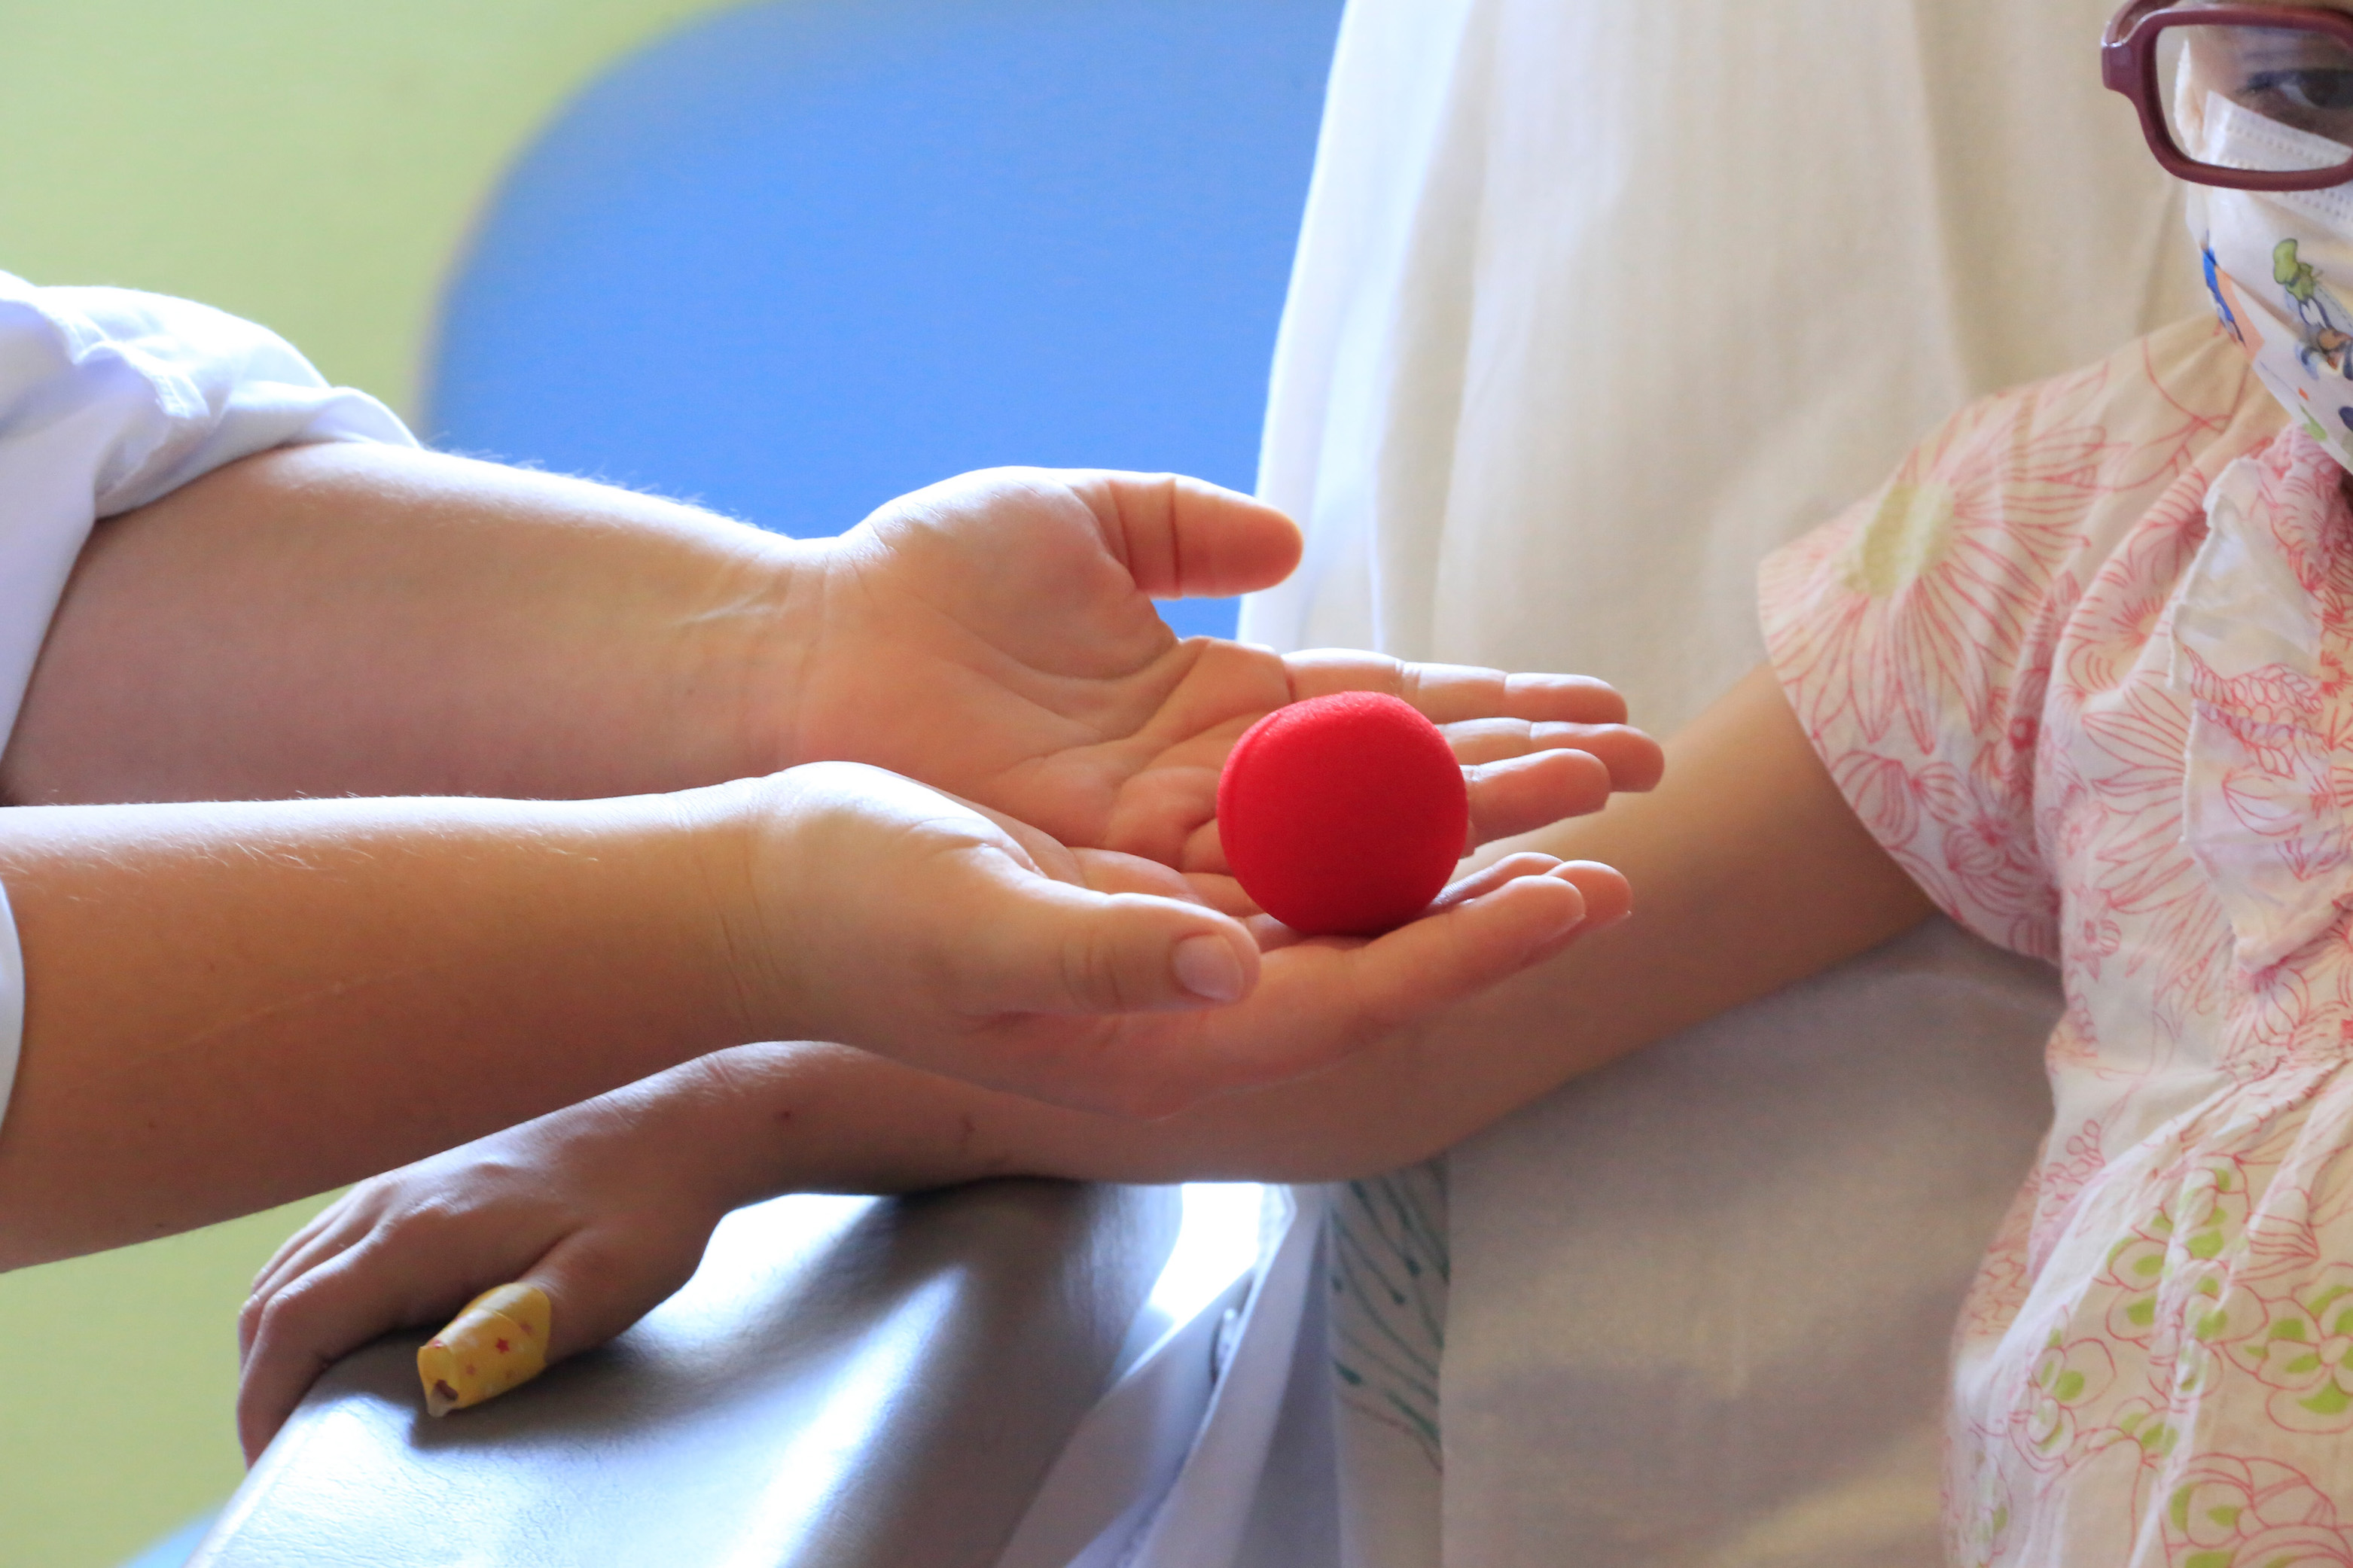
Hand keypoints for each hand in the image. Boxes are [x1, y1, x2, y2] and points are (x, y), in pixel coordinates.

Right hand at [236, 1079, 730, 1462]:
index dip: (264, 1401)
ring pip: (290, 1271)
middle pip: (272, 1302)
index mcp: (420, 1232)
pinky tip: (346, 1345)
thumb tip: (437, 1380)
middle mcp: (390, 1201)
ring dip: (281, 1345)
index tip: (274, 1464)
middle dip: (263, 1385)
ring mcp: (399, 1185)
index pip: (292, 1323)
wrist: (675, 1129)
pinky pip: (325, 1249)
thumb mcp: (606, 1285)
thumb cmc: (647, 1211)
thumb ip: (521, 1333)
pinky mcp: (418, 1184)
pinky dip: (307, 1305)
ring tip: (311, 1416)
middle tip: (290, 1459)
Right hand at [720, 762, 1626, 1116]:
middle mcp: (1187, 1002)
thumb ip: (1097, 959)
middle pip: (1386, 950)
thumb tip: (1225, 972)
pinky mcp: (1154, 891)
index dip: (1477, 946)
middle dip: (1504, 891)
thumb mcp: (967, 924)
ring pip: (1355, 899)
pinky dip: (1373, 814)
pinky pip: (1295, 857)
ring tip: (1562, 789)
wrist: (766, 888)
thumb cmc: (850, 907)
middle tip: (1624, 830)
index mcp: (1158, 1032)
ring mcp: (1175, 950)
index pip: (1358, 994)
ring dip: (1459, 845)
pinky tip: (1427, 769)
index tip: (1586, 890)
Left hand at [768, 469, 1664, 875]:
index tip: (1601, 703)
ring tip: (1604, 844)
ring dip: (1484, 852)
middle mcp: (1217, 790)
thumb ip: (1183, 523)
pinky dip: (1384, 905)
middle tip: (1649, 777)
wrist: (796, 664)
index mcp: (1214, 699)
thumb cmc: (915, 580)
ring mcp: (1179, 849)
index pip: (1388, 711)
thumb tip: (1287, 541)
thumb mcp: (1070, 516)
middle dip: (1525, 787)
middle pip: (1401, 796)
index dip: (1495, 709)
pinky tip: (1485, 900)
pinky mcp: (1132, 897)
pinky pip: (1279, 910)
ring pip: (1363, 862)